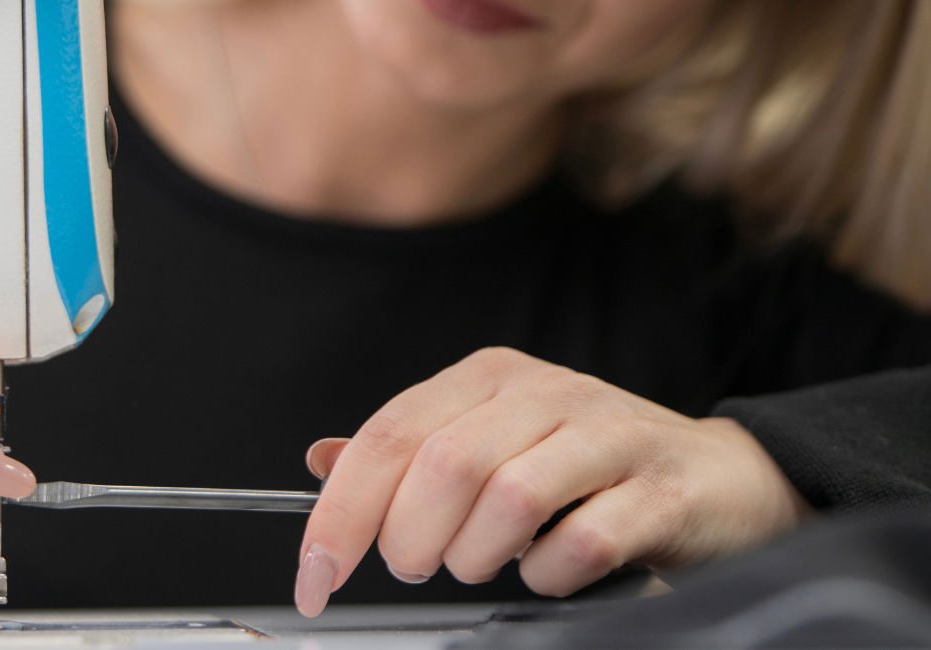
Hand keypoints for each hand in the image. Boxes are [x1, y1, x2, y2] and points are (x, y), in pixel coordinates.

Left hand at [294, 347, 809, 615]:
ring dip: (476, 554)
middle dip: (409, 538)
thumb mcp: (489, 447)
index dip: (340, 512)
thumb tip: (323, 462)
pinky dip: (549, 571)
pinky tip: (548, 570)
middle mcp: (543, 393)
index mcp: (487, 380)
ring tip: (480, 564)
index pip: (387, 436)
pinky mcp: (660, 489)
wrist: (721, 479)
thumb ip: (407, 458)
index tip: (316, 576)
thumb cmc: (590, 470)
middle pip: (442, 465)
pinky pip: (584, 540)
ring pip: (509, 496)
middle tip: (416, 566)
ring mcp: (608, 436)